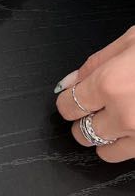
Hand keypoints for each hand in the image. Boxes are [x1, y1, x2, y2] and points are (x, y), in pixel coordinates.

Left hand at [54, 29, 134, 163]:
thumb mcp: (132, 40)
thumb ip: (96, 63)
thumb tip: (69, 82)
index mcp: (111, 84)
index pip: (68, 106)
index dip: (67, 102)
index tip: (71, 99)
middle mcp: (123, 115)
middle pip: (82, 133)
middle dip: (83, 120)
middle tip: (95, 107)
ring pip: (105, 152)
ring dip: (104, 137)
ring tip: (115, 120)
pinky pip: (128, 155)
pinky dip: (126, 143)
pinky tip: (132, 125)